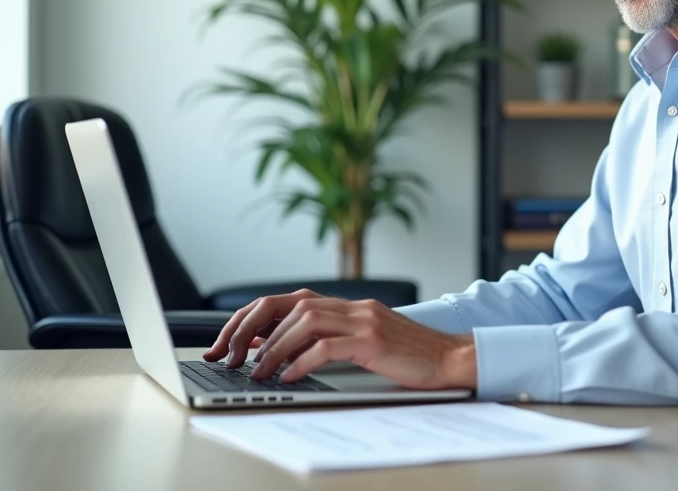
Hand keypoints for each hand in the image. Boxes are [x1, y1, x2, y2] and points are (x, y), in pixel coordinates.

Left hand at [203, 290, 476, 390]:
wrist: (450, 357)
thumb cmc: (406, 355)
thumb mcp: (360, 341)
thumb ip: (325, 337)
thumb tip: (275, 348)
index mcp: (344, 305)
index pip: (284, 300)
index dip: (249, 318)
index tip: (227, 342)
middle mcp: (351, 305)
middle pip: (287, 304)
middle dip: (251, 328)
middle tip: (231, 355)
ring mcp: (363, 319)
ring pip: (304, 321)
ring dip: (273, 347)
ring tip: (256, 371)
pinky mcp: (374, 340)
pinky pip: (328, 346)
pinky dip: (302, 361)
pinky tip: (288, 376)